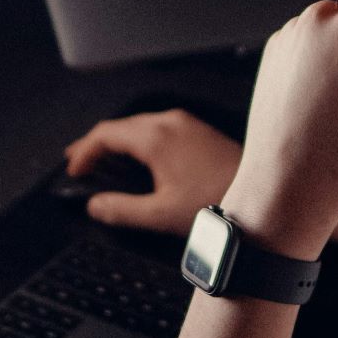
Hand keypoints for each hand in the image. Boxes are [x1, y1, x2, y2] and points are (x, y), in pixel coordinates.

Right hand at [65, 110, 241, 232]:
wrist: (263, 197)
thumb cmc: (221, 201)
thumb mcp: (160, 214)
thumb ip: (121, 209)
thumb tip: (96, 206)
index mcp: (156, 137)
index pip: (105, 134)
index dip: (83, 151)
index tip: (74, 169)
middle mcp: (170, 122)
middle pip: (121, 126)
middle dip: (97, 144)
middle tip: (81, 162)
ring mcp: (187, 124)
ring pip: (140, 125)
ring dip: (119, 142)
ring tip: (106, 161)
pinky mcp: (200, 132)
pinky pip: (160, 128)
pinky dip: (140, 141)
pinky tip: (141, 160)